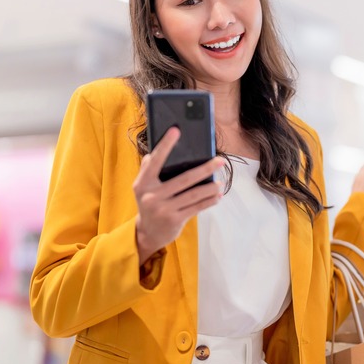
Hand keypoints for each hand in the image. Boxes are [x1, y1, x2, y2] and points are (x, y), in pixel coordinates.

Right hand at [133, 127, 223, 263]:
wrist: (147, 233)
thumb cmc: (149, 202)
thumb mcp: (143, 187)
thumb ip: (147, 169)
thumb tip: (155, 151)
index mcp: (143, 183)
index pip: (155, 161)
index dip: (165, 145)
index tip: (176, 130)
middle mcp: (152, 195)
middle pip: (183, 179)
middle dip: (205, 168)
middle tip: (220, 161)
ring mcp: (163, 209)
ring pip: (193, 194)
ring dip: (210, 188)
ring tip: (220, 182)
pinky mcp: (174, 220)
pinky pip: (196, 208)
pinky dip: (208, 201)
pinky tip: (217, 196)